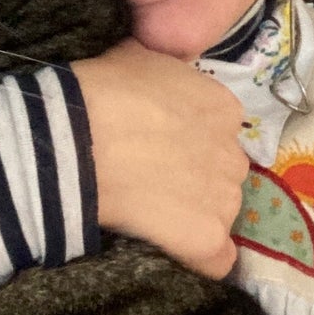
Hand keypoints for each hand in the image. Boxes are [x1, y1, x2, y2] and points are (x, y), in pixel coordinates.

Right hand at [73, 40, 247, 278]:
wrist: (79, 138)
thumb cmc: (104, 89)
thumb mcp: (138, 54)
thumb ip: (164, 70)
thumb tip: (154, 74)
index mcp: (223, 107)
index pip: (219, 129)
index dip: (189, 137)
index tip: (161, 143)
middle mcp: (234, 152)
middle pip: (222, 171)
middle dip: (195, 175)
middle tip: (153, 176)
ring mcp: (224, 198)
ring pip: (220, 212)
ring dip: (194, 214)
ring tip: (153, 212)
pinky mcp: (207, 239)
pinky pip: (218, 260)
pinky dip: (200, 258)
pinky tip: (173, 249)